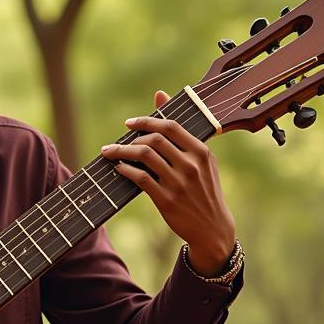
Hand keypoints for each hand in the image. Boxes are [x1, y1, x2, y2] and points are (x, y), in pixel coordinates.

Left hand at [100, 89, 236, 274]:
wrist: (213, 229)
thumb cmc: (203, 190)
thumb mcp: (200, 160)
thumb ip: (179, 131)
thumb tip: (159, 94)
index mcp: (201, 152)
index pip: (170, 126)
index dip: (145, 121)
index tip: (129, 123)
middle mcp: (192, 165)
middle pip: (153, 140)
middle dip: (129, 139)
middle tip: (115, 144)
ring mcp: (180, 183)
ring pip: (144, 157)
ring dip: (121, 152)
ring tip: (110, 153)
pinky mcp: (167, 200)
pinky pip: (140, 178)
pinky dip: (125, 170)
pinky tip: (119, 169)